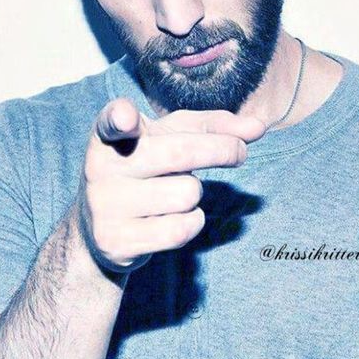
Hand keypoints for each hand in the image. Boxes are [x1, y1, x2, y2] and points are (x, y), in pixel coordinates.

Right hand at [77, 97, 264, 274]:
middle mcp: (100, 167)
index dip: (121, 118)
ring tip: (173, 194)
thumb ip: (214, 127)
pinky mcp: (115, 240)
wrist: (100, 228)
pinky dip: (191, 223)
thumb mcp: (173, 138)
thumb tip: (258, 127)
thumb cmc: (147, 170)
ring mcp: (105, 205)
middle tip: (239, 152)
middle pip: (180, 154)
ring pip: (187, 193)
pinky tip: (172, 219)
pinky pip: (181, 229)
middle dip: (222, 151)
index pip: (112, 121)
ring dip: (195, 194)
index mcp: (109, 134)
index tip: (128, 118)